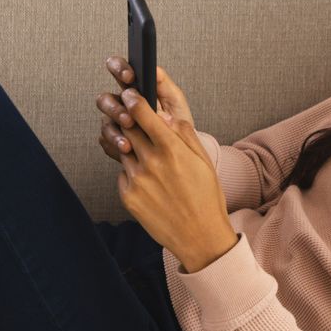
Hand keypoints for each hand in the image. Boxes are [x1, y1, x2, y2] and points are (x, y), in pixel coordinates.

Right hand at [97, 56, 203, 164]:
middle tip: (129, 119)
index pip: (118, 70)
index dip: (119, 69)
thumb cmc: (177, 122)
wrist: (180, 150)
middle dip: (115, 108)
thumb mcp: (175, 100)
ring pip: (105, 122)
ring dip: (115, 131)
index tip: (129, 76)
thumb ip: (163, 82)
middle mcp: (121, 104)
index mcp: (135, 89)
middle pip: (105, 99)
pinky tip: (126, 149)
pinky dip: (115, 146)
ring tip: (128, 141)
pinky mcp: (114, 140)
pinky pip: (106, 141)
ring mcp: (116, 122)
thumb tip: (153, 68)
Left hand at [115, 86, 237, 271]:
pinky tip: (150, 184)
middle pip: (128, 129)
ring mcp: (137, 181)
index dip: (134, 100)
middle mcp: (150, 162)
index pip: (143, 114)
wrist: (200, 237)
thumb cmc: (207, 198)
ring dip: (132, 149)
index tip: (130, 93)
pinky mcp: (128, 197)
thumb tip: (168, 117)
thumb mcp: (203, 162)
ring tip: (150, 161)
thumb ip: (184, 136)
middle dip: (128, 121)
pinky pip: (123, 175)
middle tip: (131, 118)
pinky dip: (132, 173)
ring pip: (124, 152)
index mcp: (171, 150)